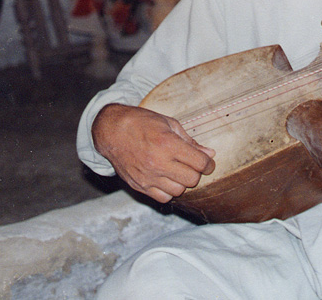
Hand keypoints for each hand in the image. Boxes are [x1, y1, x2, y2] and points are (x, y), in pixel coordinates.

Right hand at [92, 103, 215, 202]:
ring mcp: (147, 177)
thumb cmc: (143, 123)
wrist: (112, 130)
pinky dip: (169, 191)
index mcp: (168, 144)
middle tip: (192, 165)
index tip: (208, 162)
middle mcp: (158, 163)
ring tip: (178, 171)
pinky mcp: (139, 186)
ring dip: (183, 182)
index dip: (209, 164)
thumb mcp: (170, 124)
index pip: (200, 163)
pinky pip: (163, 198)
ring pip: (179, 191)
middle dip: (197, 173)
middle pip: (192, 180)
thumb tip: (210, 154)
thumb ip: (190, 142)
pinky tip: (167, 179)